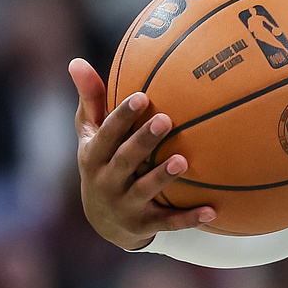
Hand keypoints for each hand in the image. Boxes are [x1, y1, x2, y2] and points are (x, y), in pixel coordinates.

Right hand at [70, 58, 213, 248]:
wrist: (103, 221)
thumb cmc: (102, 162)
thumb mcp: (92, 135)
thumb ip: (91, 100)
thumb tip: (76, 61)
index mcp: (93, 156)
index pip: (106, 134)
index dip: (121, 116)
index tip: (141, 96)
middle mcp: (106, 181)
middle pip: (124, 159)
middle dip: (143, 141)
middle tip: (166, 120)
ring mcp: (125, 205)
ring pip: (144, 190)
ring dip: (162, 176)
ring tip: (183, 160)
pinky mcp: (143, 225)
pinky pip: (167, 222)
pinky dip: (188, 218)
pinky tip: (211, 210)